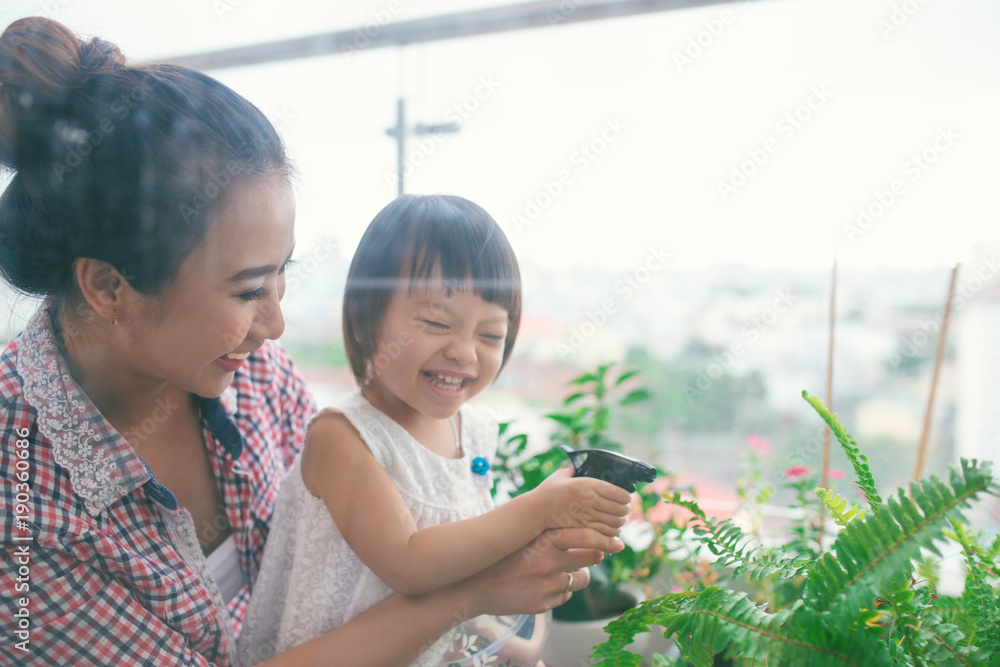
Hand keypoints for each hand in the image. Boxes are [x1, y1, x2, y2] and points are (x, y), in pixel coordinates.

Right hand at [461, 527, 623, 616]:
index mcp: (544, 540)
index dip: (604, 540)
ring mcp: (547, 585)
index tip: (616, 542)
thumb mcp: (524, 537)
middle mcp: (549, 562)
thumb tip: (578, 528)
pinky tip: (541, 586)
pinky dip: (558, 592)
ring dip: (575, 575)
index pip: (586, 537)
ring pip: (579, 580)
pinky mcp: (543, 604)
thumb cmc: (501, 556)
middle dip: (595, 556)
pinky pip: (564, 596)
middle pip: (590, 558)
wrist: (474, 586)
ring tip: (561, 571)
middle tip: (596, 554)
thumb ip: (549, 531)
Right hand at [532, 466, 631, 536]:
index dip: (626, 497)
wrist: (536, 510)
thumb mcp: (561, 476)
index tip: (625, 497)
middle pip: (621, 509)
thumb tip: (578, 464)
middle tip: (623, 509)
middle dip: (625, 510)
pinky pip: (606, 533)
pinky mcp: (583, 529)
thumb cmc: (548, 492)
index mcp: (588, 484)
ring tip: (618, 520)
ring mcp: (588, 516)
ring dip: (620, 522)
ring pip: (616, 523)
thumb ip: (573, 469)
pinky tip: (610, 529)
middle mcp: (590, 500)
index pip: (620, 493)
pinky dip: (612, 533)